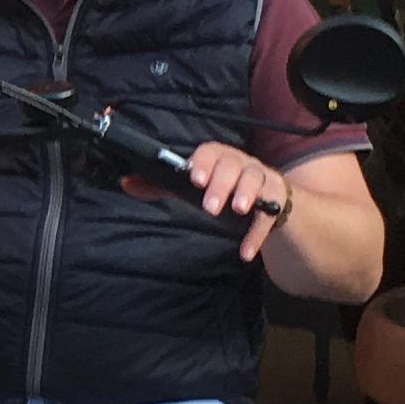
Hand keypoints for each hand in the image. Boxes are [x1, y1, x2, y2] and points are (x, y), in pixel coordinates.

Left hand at [129, 142, 289, 261]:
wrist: (270, 198)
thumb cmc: (223, 187)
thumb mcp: (194, 185)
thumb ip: (161, 186)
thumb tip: (125, 183)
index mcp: (220, 157)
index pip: (211, 151)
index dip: (204, 163)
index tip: (194, 178)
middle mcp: (242, 164)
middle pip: (234, 166)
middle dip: (222, 184)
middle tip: (210, 207)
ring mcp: (263, 180)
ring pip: (258, 180)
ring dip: (247, 195)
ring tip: (237, 210)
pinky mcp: (278, 201)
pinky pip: (271, 215)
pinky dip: (258, 234)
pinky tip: (245, 252)